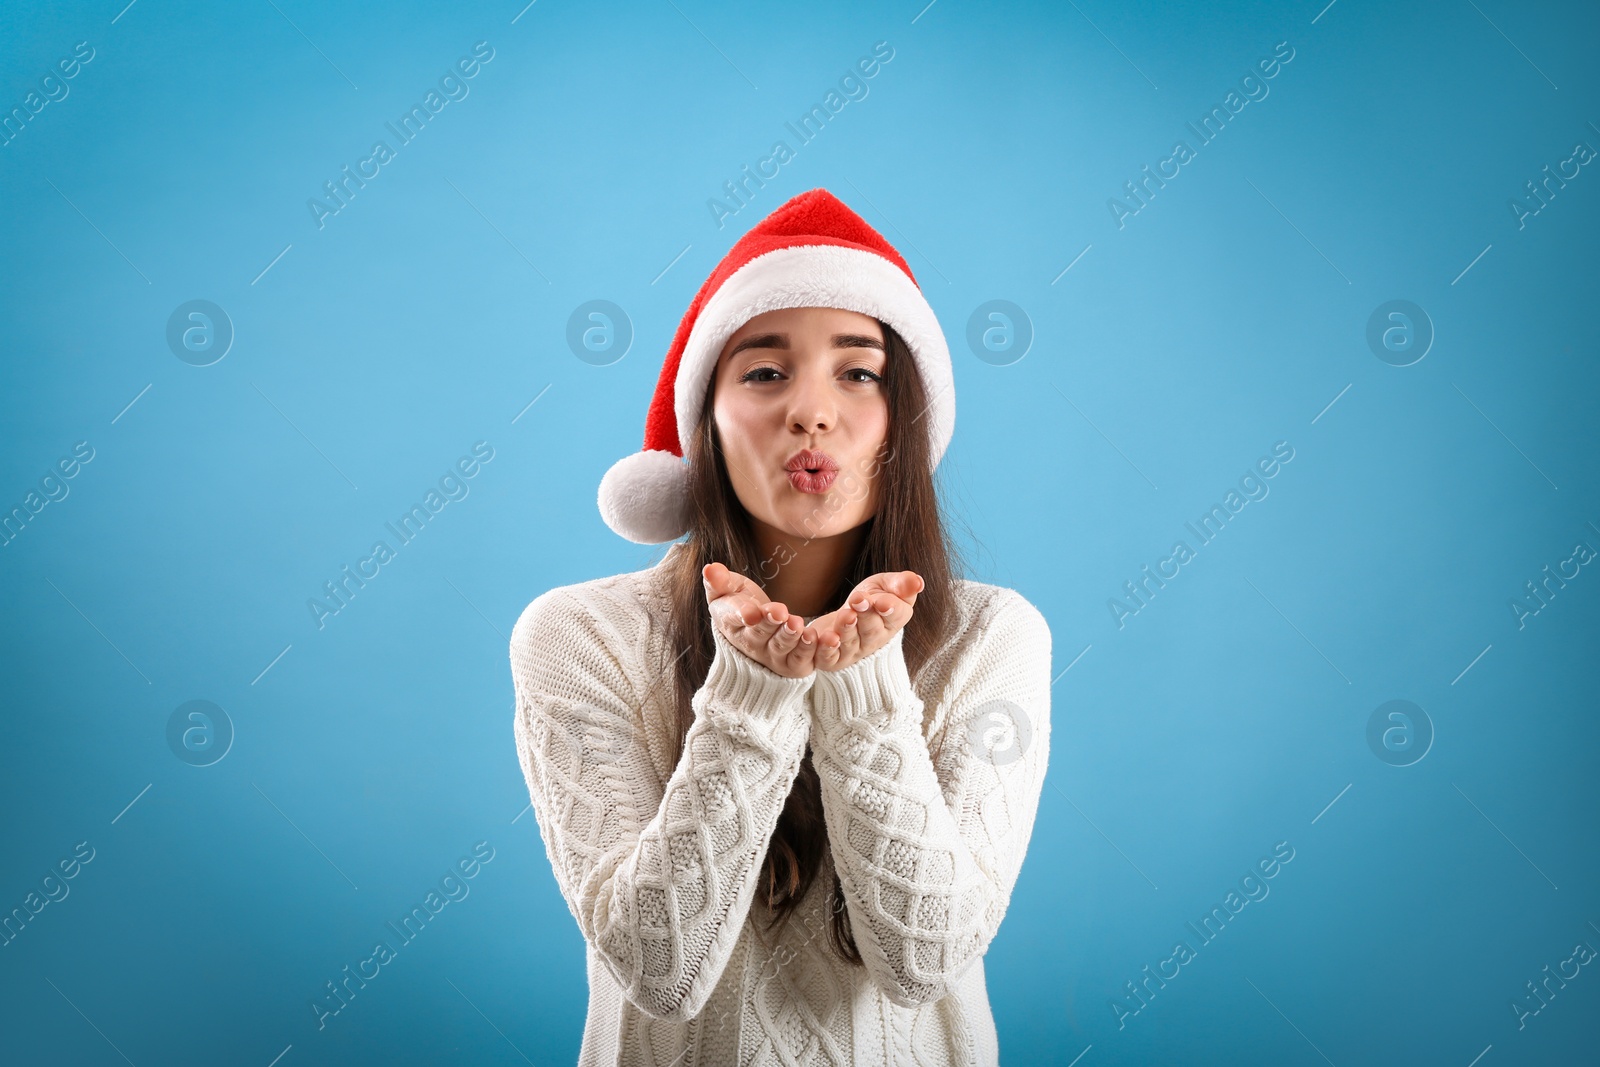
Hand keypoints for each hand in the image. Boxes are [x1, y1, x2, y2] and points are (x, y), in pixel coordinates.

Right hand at [702, 562, 817, 678]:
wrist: (758, 633)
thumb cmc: (740, 606)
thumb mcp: (727, 591)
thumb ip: (718, 581)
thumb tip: (709, 568)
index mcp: (731, 623)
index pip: (734, 619)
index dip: (742, 614)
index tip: (751, 612)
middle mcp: (751, 644)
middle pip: (759, 634)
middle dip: (769, 624)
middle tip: (780, 612)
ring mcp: (771, 656)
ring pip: (780, 647)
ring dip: (789, 636)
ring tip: (797, 623)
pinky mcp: (793, 663)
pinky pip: (801, 658)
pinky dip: (809, 649)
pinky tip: (816, 636)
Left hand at [802, 571, 923, 671]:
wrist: (844, 619)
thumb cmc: (868, 600)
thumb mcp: (885, 586)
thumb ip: (900, 584)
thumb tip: (918, 581)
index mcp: (891, 621)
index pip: (895, 616)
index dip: (890, 609)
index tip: (882, 601)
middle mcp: (873, 639)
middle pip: (871, 630)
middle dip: (866, 616)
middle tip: (858, 601)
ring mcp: (852, 651)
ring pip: (849, 642)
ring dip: (846, 630)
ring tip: (844, 616)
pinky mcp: (830, 659)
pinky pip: (826, 657)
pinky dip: (822, 648)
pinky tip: (818, 636)